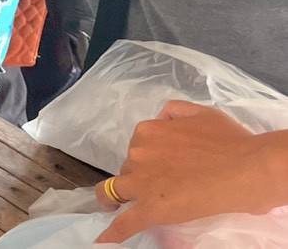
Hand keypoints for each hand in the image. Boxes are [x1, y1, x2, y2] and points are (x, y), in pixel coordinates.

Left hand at [97, 103, 287, 242]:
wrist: (246, 169)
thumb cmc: (230, 141)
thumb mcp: (199, 113)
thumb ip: (175, 113)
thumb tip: (162, 118)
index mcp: (148, 131)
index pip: (138, 147)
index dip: (146, 159)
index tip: (157, 167)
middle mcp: (138, 153)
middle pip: (128, 167)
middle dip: (139, 176)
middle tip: (159, 186)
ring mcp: (142, 182)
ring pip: (116, 190)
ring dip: (118, 197)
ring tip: (116, 206)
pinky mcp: (151, 209)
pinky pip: (124, 223)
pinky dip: (112, 233)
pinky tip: (103, 241)